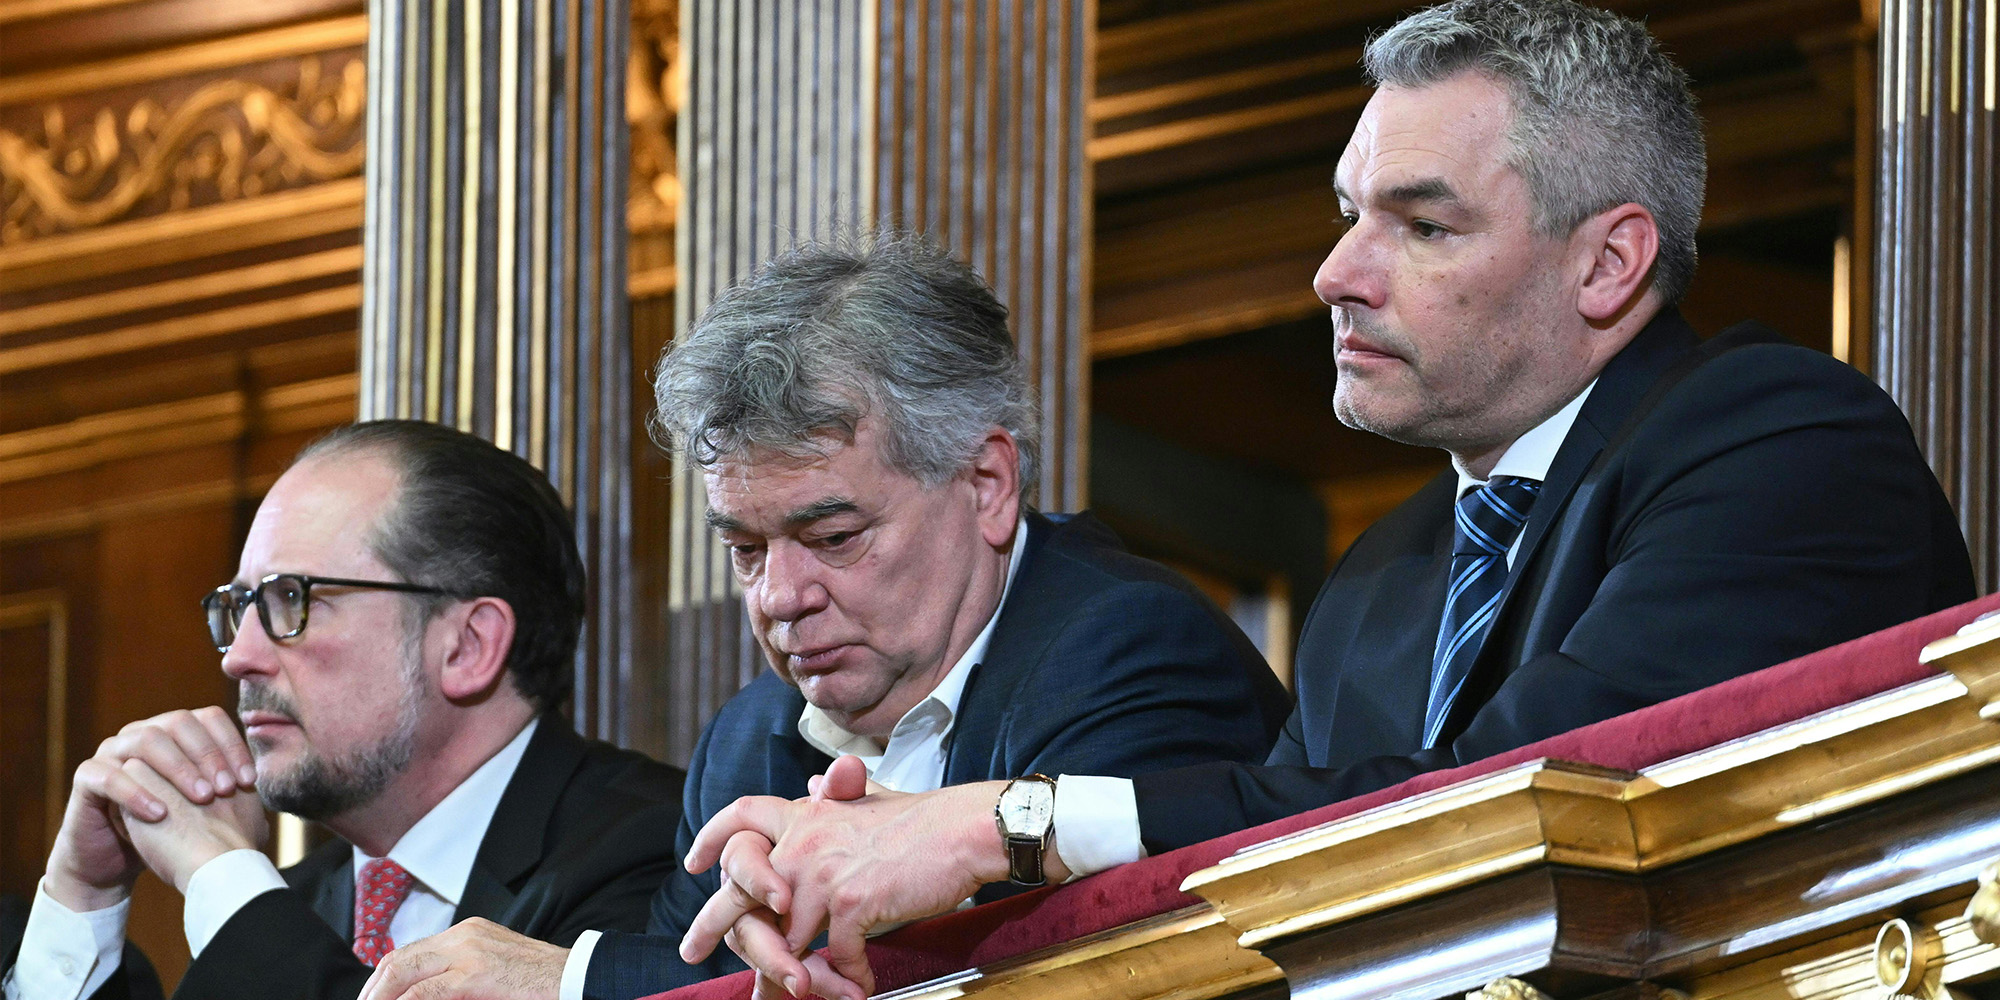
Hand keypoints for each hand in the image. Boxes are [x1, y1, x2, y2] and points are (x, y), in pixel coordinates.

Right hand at [41, 707, 259, 911]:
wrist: (118, 859)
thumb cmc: (169, 830)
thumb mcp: (204, 807)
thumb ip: (229, 788)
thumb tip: (266, 781)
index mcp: (174, 734)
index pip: (209, 718)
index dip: (232, 745)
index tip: (249, 781)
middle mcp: (143, 733)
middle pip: (179, 721)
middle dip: (208, 754)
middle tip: (226, 789)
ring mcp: (112, 751)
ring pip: (145, 740)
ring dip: (178, 768)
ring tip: (201, 799)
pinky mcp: (88, 777)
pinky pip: (110, 775)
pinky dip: (137, 793)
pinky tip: (160, 814)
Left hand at [356, 918, 564, 999]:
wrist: (576, 975)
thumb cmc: (540, 980)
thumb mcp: (495, 968)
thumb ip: (463, 973)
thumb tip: (426, 992)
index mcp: (467, 931)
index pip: (410, 951)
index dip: (383, 977)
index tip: (373, 998)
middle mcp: (464, 935)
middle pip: (400, 958)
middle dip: (373, 988)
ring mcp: (469, 951)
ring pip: (405, 971)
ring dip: (381, 996)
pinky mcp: (476, 974)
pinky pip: (426, 991)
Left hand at [681, 759, 1019, 999]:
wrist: (965, 829)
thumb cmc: (926, 819)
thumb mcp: (869, 801)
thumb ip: (837, 801)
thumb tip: (818, 783)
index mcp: (807, 815)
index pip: (742, 816)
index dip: (713, 838)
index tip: (694, 864)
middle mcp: (805, 843)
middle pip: (739, 888)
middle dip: (711, 925)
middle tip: (688, 952)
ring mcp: (824, 875)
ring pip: (783, 939)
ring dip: (789, 975)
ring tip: (792, 994)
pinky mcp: (852, 905)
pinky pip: (835, 956)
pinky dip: (848, 979)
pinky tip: (862, 988)